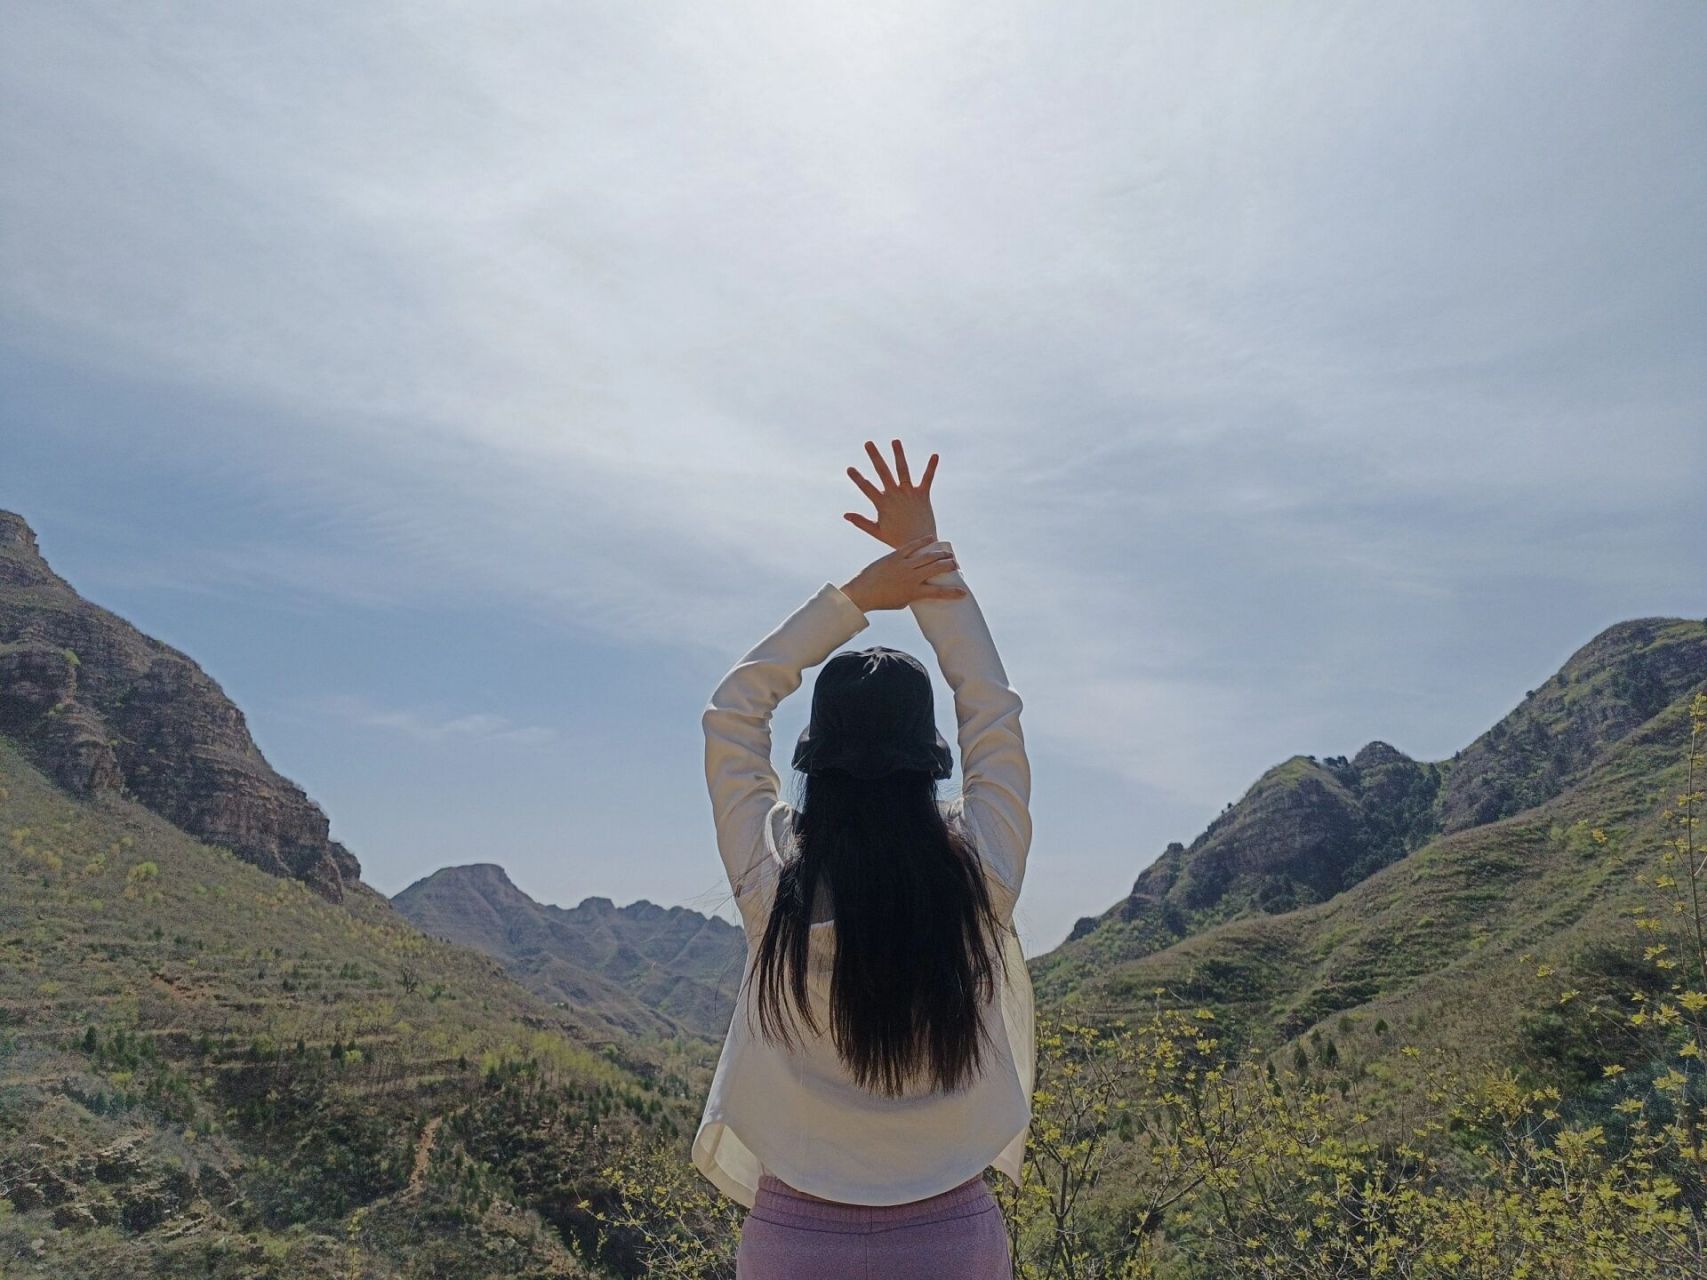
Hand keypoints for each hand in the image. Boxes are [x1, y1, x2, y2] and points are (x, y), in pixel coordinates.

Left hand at [839, 535, 965, 612]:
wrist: (861, 592)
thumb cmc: (881, 600)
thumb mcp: (902, 601)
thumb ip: (914, 594)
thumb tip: (923, 586)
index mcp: (913, 592)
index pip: (938, 593)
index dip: (953, 593)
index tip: (963, 593)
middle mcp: (911, 577)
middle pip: (937, 568)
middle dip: (950, 565)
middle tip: (955, 565)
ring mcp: (903, 565)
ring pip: (928, 556)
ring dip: (941, 554)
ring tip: (948, 554)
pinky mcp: (895, 556)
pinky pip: (912, 546)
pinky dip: (923, 542)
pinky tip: (932, 539)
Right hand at [844, 439, 939, 548]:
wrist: (921, 545)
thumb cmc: (898, 539)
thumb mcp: (877, 531)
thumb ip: (861, 522)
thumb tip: (845, 515)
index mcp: (883, 504)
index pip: (867, 488)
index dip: (857, 478)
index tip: (849, 468)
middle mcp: (895, 496)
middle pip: (883, 472)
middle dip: (875, 457)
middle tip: (868, 443)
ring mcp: (909, 494)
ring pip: (903, 470)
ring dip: (899, 454)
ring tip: (895, 441)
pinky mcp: (923, 496)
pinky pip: (927, 479)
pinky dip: (931, 467)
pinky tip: (935, 455)